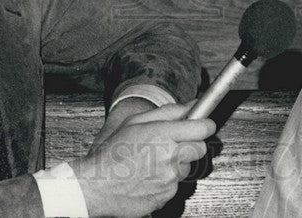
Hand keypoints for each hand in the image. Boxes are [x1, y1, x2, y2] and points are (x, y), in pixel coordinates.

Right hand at [72, 102, 215, 217]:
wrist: (96, 186)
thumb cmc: (113, 153)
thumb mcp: (136, 122)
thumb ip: (169, 112)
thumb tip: (194, 104)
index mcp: (163, 135)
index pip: (203, 129)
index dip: (204, 125)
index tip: (203, 125)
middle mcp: (170, 157)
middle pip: (200, 149)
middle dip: (192, 145)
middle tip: (174, 144)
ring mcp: (169, 179)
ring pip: (187, 168)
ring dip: (177, 164)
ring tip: (153, 162)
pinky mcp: (166, 196)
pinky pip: (174, 185)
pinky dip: (166, 181)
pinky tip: (148, 177)